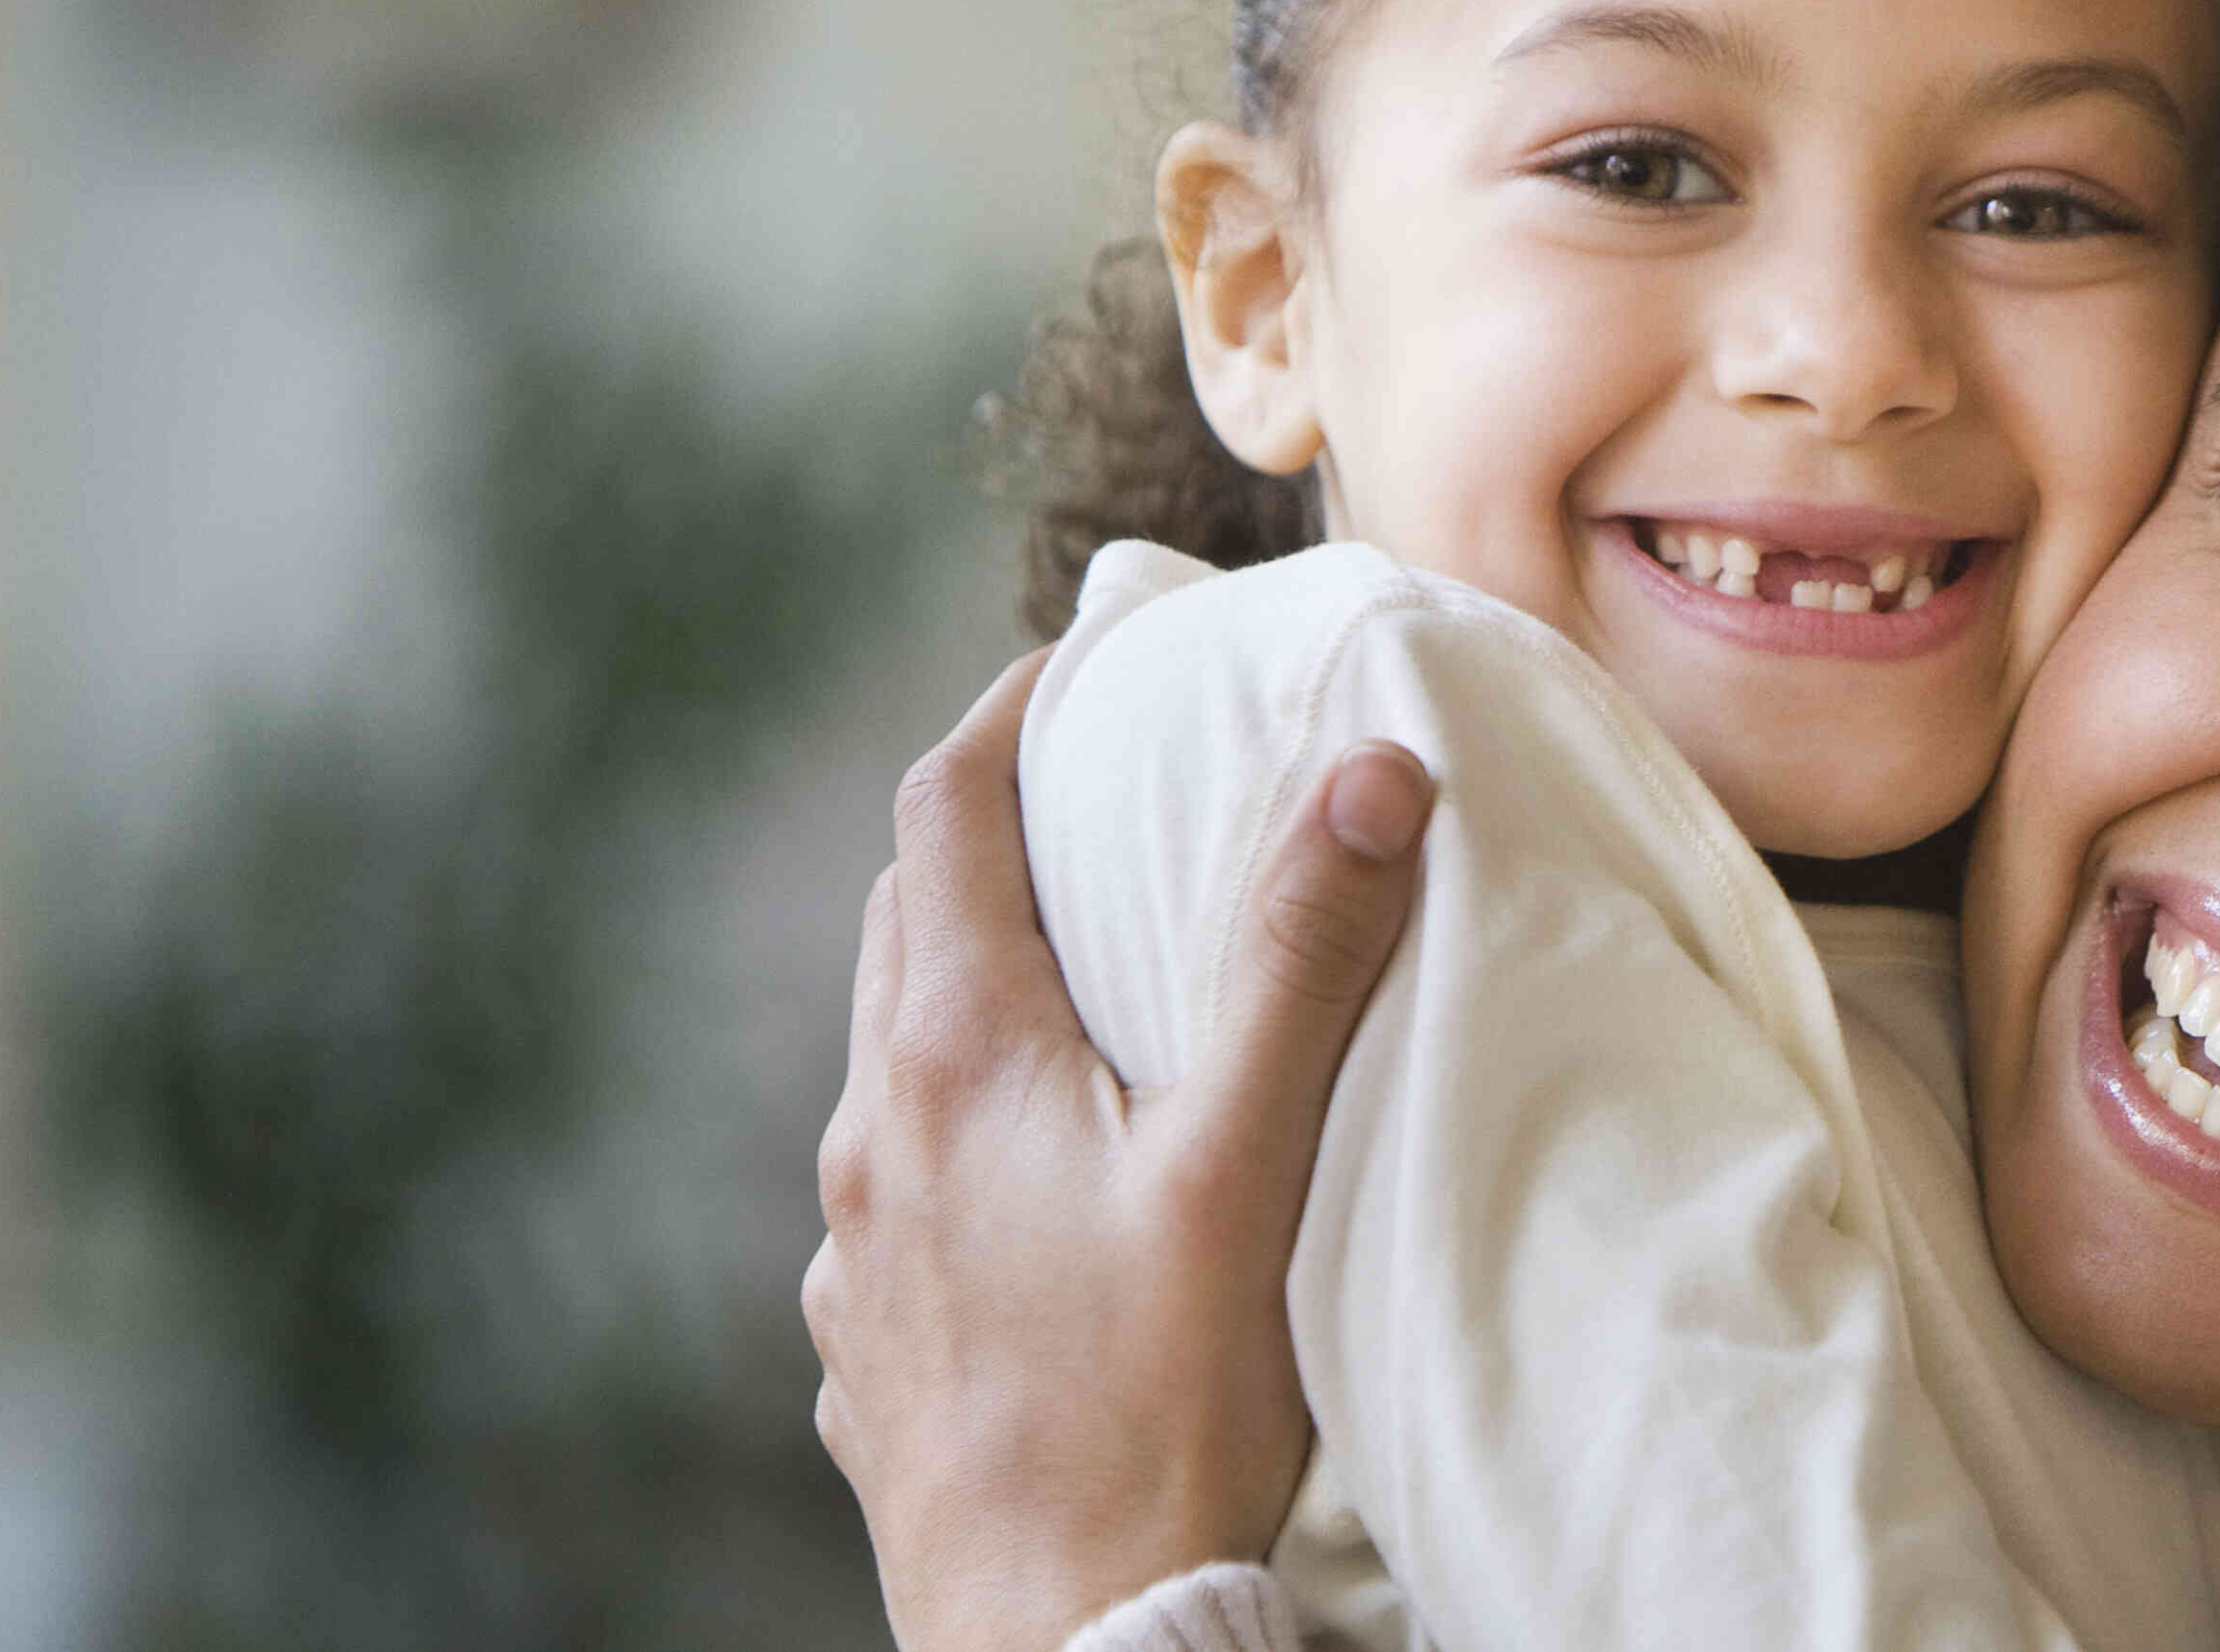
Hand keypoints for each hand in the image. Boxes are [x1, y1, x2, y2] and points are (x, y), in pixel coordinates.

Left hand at [803, 651, 1435, 1651]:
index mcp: (952, 1057)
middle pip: (906, 924)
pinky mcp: (867, 1349)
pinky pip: (901, 1197)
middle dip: (994, 839)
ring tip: (1088, 996)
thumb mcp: (1249, 1165)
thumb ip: (1300, 960)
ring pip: (896, 1065)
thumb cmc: (1158, 1413)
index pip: (944, 809)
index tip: (1085, 665)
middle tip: (1097, 804)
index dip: (1011, 712)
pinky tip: (1045, 1196)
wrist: (1061, 1638)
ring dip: (974, 995)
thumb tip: (1366, 767)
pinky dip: (967, 1141)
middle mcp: (872, 1135)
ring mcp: (853, 1251)